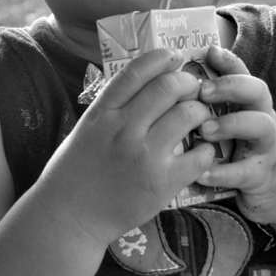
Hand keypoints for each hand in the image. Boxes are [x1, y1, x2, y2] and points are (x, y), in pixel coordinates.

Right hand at [41, 50, 214, 244]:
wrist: (69, 218)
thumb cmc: (74, 173)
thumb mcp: (86, 130)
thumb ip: (112, 108)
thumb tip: (144, 85)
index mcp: (102, 113)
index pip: (136, 72)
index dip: (160, 58)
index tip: (173, 57)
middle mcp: (124, 129)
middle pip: (168, 87)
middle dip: (188, 82)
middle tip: (193, 88)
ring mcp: (144, 156)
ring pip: (188, 115)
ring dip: (200, 111)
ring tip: (199, 117)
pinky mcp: (162, 183)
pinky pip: (199, 155)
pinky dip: (206, 149)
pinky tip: (201, 150)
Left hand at [196, 45, 275, 224]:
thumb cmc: (249, 151)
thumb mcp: (237, 124)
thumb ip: (215, 106)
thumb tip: (178, 81)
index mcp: (253, 105)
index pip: (245, 74)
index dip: (229, 61)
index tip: (208, 52)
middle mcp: (264, 119)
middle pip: (259, 91)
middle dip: (231, 86)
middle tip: (202, 91)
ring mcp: (267, 147)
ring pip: (261, 126)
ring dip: (231, 124)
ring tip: (203, 130)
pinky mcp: (262, 177)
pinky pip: (245, 172)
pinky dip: (222, 173)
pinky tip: (200, 173)